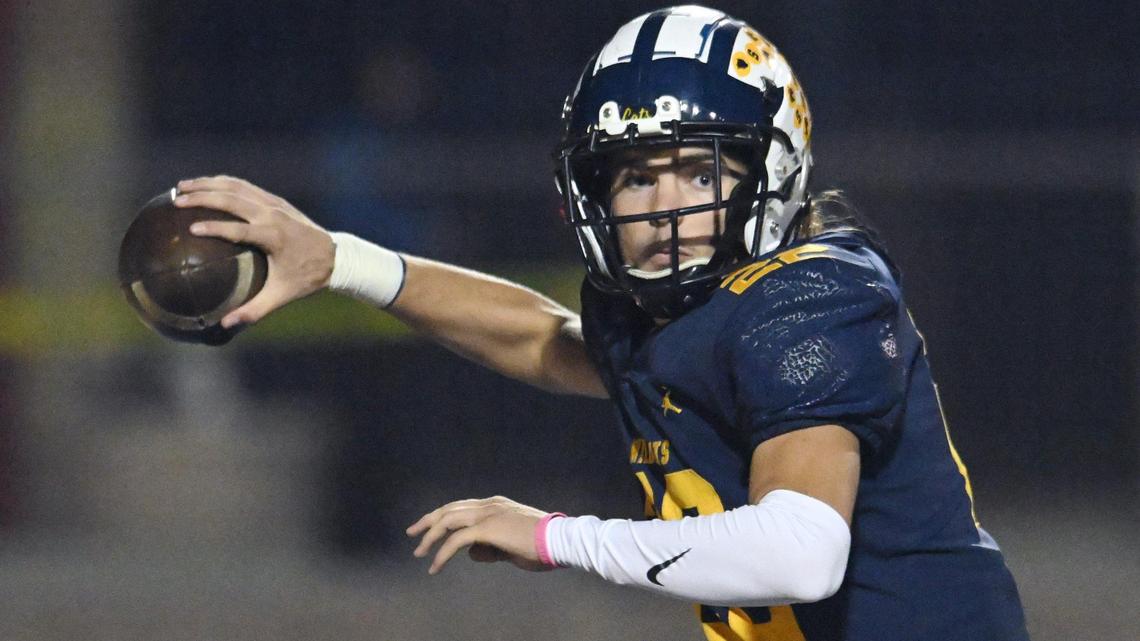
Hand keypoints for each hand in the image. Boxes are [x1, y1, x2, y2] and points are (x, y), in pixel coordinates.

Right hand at [174, 175, 335, 327]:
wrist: (336, 256)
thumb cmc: (306, 278)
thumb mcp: (281, 296)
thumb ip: (253, 310)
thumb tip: (225, 325)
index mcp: (274, 238)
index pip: (238, 230)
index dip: (214, 228)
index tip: (191, 229)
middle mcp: (273, 216)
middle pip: (233, 200)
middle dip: (203, 197)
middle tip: (177, 200)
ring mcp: (275, 204)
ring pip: (237, 187)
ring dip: (209, 184)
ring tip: (182, 186)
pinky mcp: (276, 201)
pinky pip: (245, 187)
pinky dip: (224, 183)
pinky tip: (205, 185)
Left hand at [406, 496, 549, 573]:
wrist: (559, 540)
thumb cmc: (541, 544)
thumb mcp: (511, 546)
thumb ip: (490, 548)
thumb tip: (471, 554)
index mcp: (495, 504)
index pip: (460, 507)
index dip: (442, 517)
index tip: (429, 527)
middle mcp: (488, 505)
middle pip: (449, 509)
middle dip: (428, 521)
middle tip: (412, 533)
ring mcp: (487, 514)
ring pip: (448, 521)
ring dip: (430, 537)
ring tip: (419, 553)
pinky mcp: (487, 529)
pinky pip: (456, 541)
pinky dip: (442, 554)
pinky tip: (435, 566)